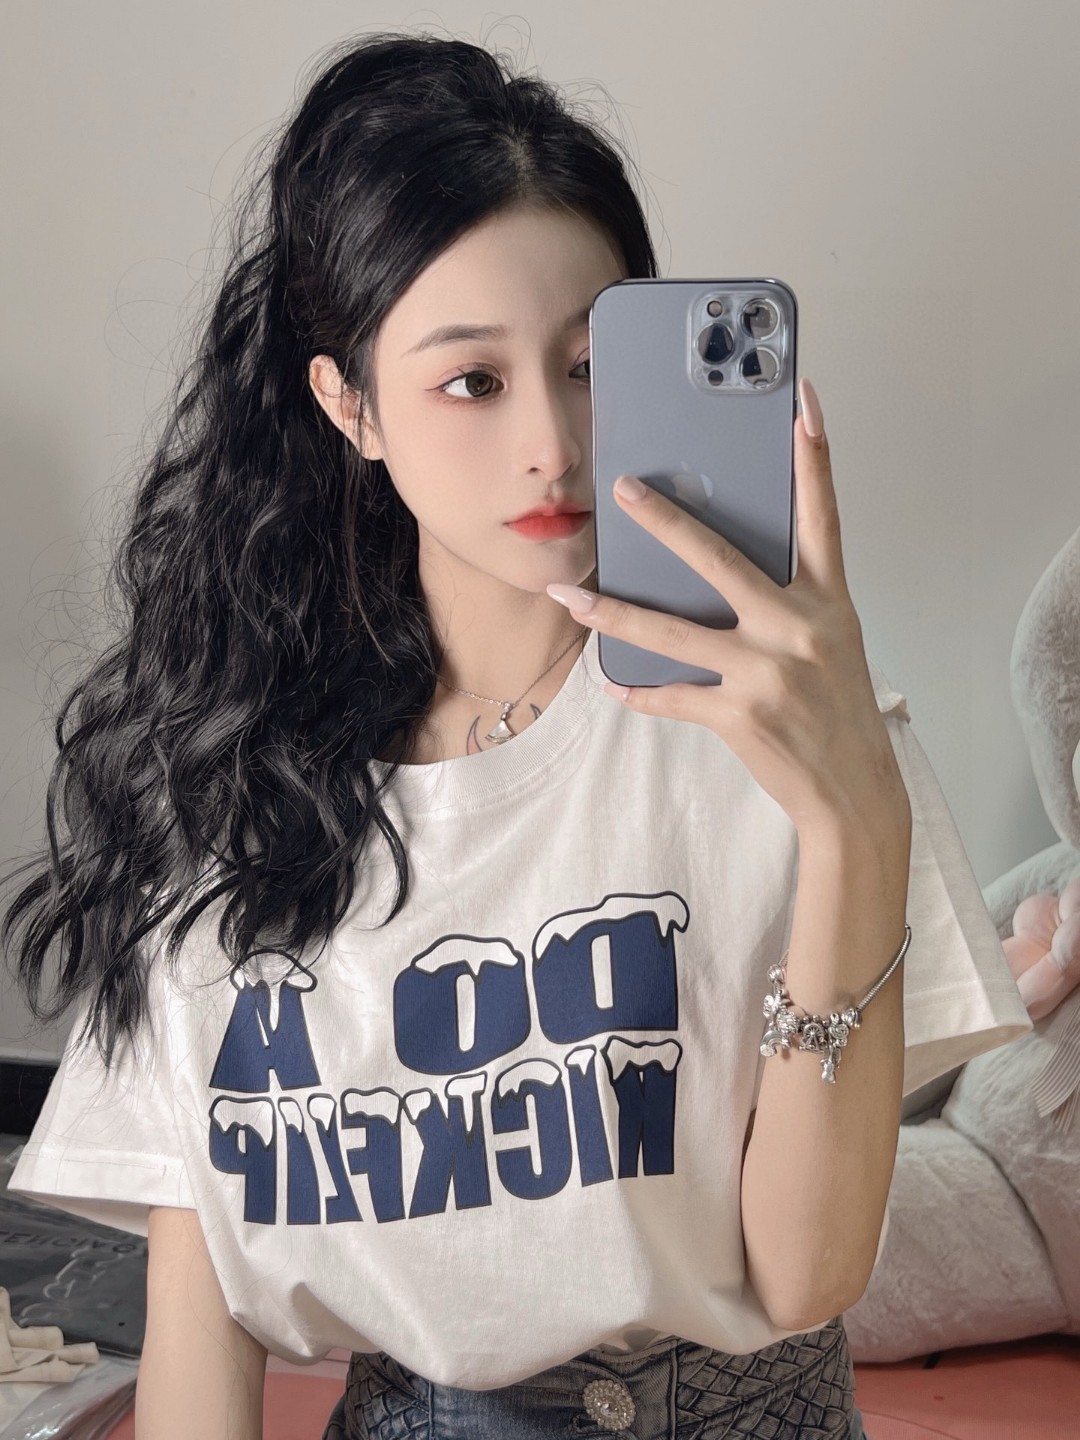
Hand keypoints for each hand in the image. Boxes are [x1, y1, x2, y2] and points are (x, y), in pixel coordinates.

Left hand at [546, 378, 909, 838]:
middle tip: (622, 490)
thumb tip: (722, 571)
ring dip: (614, 615)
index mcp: (827, 601)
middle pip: (721, 560)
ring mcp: (768, 672)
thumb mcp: (831, 641)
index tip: (800, 401)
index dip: (814, 455)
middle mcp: (798, 628)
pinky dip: (638, 692)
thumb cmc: (839, 711)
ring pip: (674, 633)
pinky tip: (611, 682)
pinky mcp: (742, 715)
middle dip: (666, 522)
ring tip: (570, 598)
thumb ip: (787, 602)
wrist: (854, 791)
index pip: (822, 514)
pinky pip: (672, 696)